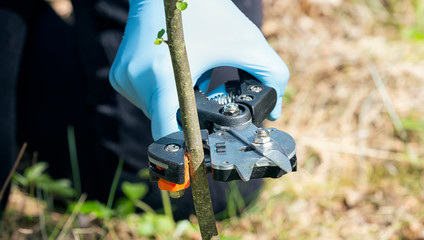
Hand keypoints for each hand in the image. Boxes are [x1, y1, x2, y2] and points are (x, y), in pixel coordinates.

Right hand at [109, 0, 288, 139]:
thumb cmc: (207, 12)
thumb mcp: (247, 41)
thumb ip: (272, 75)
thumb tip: (274, 113)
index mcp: (162, 76)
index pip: (166, 133)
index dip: (185, 151)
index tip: (196, 165)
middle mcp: (136, 80)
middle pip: (168, 122)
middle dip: (192, 115)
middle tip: (210, 91)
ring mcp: (123, 78)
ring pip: (157, 111)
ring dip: (178, 103)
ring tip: (194, 77)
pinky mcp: (118, 75)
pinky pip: (145, 99)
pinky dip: (164, 94)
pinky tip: (177, 73)